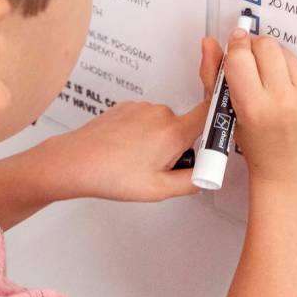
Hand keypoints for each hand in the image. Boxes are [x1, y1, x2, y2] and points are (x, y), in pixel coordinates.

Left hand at [36, 38, 224, 202]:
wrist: (75, 161)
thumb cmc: (111, 174)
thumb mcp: (159, 190)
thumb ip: (191, 183)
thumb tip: (205, 177)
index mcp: (173, 131)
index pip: (209, 113)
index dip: (218, 119)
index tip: (222, 127)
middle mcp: (161, 113)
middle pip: (184, 126)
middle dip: (178, 146)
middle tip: (159, 168)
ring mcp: (142, 108)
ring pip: (163, 124)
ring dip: (157, 140)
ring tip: (136, 161)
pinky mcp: (127, 106)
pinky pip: (144, 119)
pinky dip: (140, 133)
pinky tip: (125, 150)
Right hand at [223, 29, 296, 189]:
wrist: (290, 169)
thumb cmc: (255, 143)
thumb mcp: (227, 112)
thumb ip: (213, 75)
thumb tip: (210, 42)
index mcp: (254, 108)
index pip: (240, 57)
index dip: (236, 46)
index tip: (237, 44)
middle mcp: (283, 102)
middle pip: (266, 46)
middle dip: (257, 50)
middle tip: (254, 64)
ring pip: (287, 53)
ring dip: (276, 61)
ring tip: (273, 83)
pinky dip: (295, 72)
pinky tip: (290, 91)